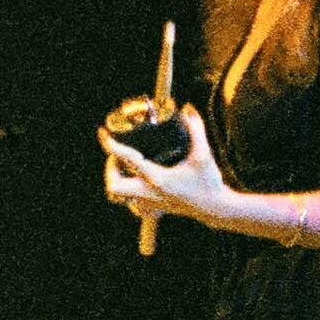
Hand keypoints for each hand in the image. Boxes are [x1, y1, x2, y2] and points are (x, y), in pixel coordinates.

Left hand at [99, 106, 229, 227]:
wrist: (216, 208)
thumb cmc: (209, 182)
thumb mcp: (203, 154)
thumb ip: (196, 129)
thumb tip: (189, 109)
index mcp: (157, 178)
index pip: (126, 159)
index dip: (111, 145)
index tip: (103, 133)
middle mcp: (149, 193)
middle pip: (114, 186)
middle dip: (110, 169)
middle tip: (118, 156)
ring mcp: (150, 204)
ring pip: (120, 197)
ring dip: (117, 181)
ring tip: (126, 168)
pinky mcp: (155, 210)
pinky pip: (132, 205)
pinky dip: (129, 196)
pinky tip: (138, 185)